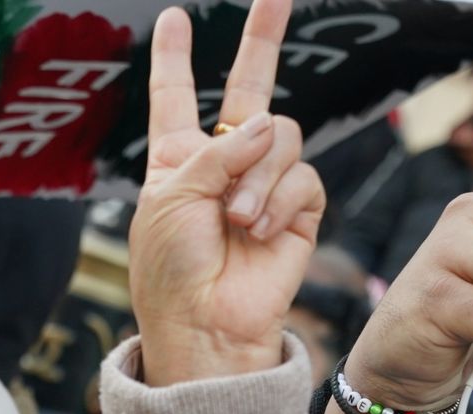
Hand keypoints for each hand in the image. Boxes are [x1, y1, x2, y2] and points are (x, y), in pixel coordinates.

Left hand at [128, 0, 323, 385]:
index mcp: (178, 160)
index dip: (174, 58)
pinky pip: (301, 176)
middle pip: (248, 87)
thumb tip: (265, 125)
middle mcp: (224, 163)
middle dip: (262, 39)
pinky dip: (277, 201)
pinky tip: (258, 231)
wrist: (204, 324)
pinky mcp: (298, 207)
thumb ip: (214, 151)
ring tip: (236, 221)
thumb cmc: (171, 270)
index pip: (176, 96)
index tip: (173, 19)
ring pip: (280, 135)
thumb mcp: (171, 199)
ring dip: (257, 177)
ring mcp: (263, 183)